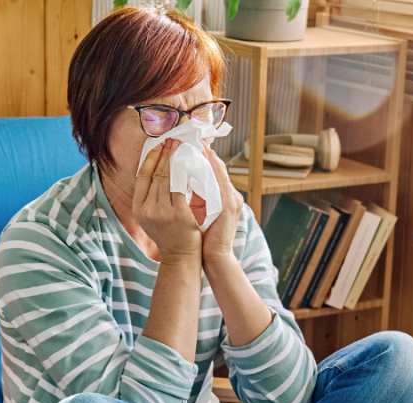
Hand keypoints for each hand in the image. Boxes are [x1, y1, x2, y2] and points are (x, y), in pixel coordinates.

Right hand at [134, 139, 201, 263]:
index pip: (142, 175)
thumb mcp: (152, 216)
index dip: (150, 157)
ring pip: (168, 177)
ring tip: (182, 145)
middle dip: (165, 153)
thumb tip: (155, 170)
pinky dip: (186, 172)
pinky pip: (181, 186)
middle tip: (173, 138)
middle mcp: (147, 209)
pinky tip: (191, 162)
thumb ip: (151, 197)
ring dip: (176, 158)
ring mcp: (162, 211)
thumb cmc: (169, 235)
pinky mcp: (178, 214)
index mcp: (138, 208)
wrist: (181, 257)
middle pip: (156, 173)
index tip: (158, 143)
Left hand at [198, 145, 243, 264]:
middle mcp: (231, 195)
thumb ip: (196, 196)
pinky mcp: (229, 206)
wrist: (215, 257)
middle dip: (204, 150)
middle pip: (217, 166)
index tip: (191, 142)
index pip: (214, 169)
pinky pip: (220, 182)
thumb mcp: (200, 212)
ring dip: (206, 156)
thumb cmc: (205, 236)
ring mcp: (232, 199)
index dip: (203, 155)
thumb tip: (181, 180)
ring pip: (219, 171)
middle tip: (191, 136)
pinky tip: (202, 160)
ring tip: (194, 143)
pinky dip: (212, 169)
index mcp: (224, 196)